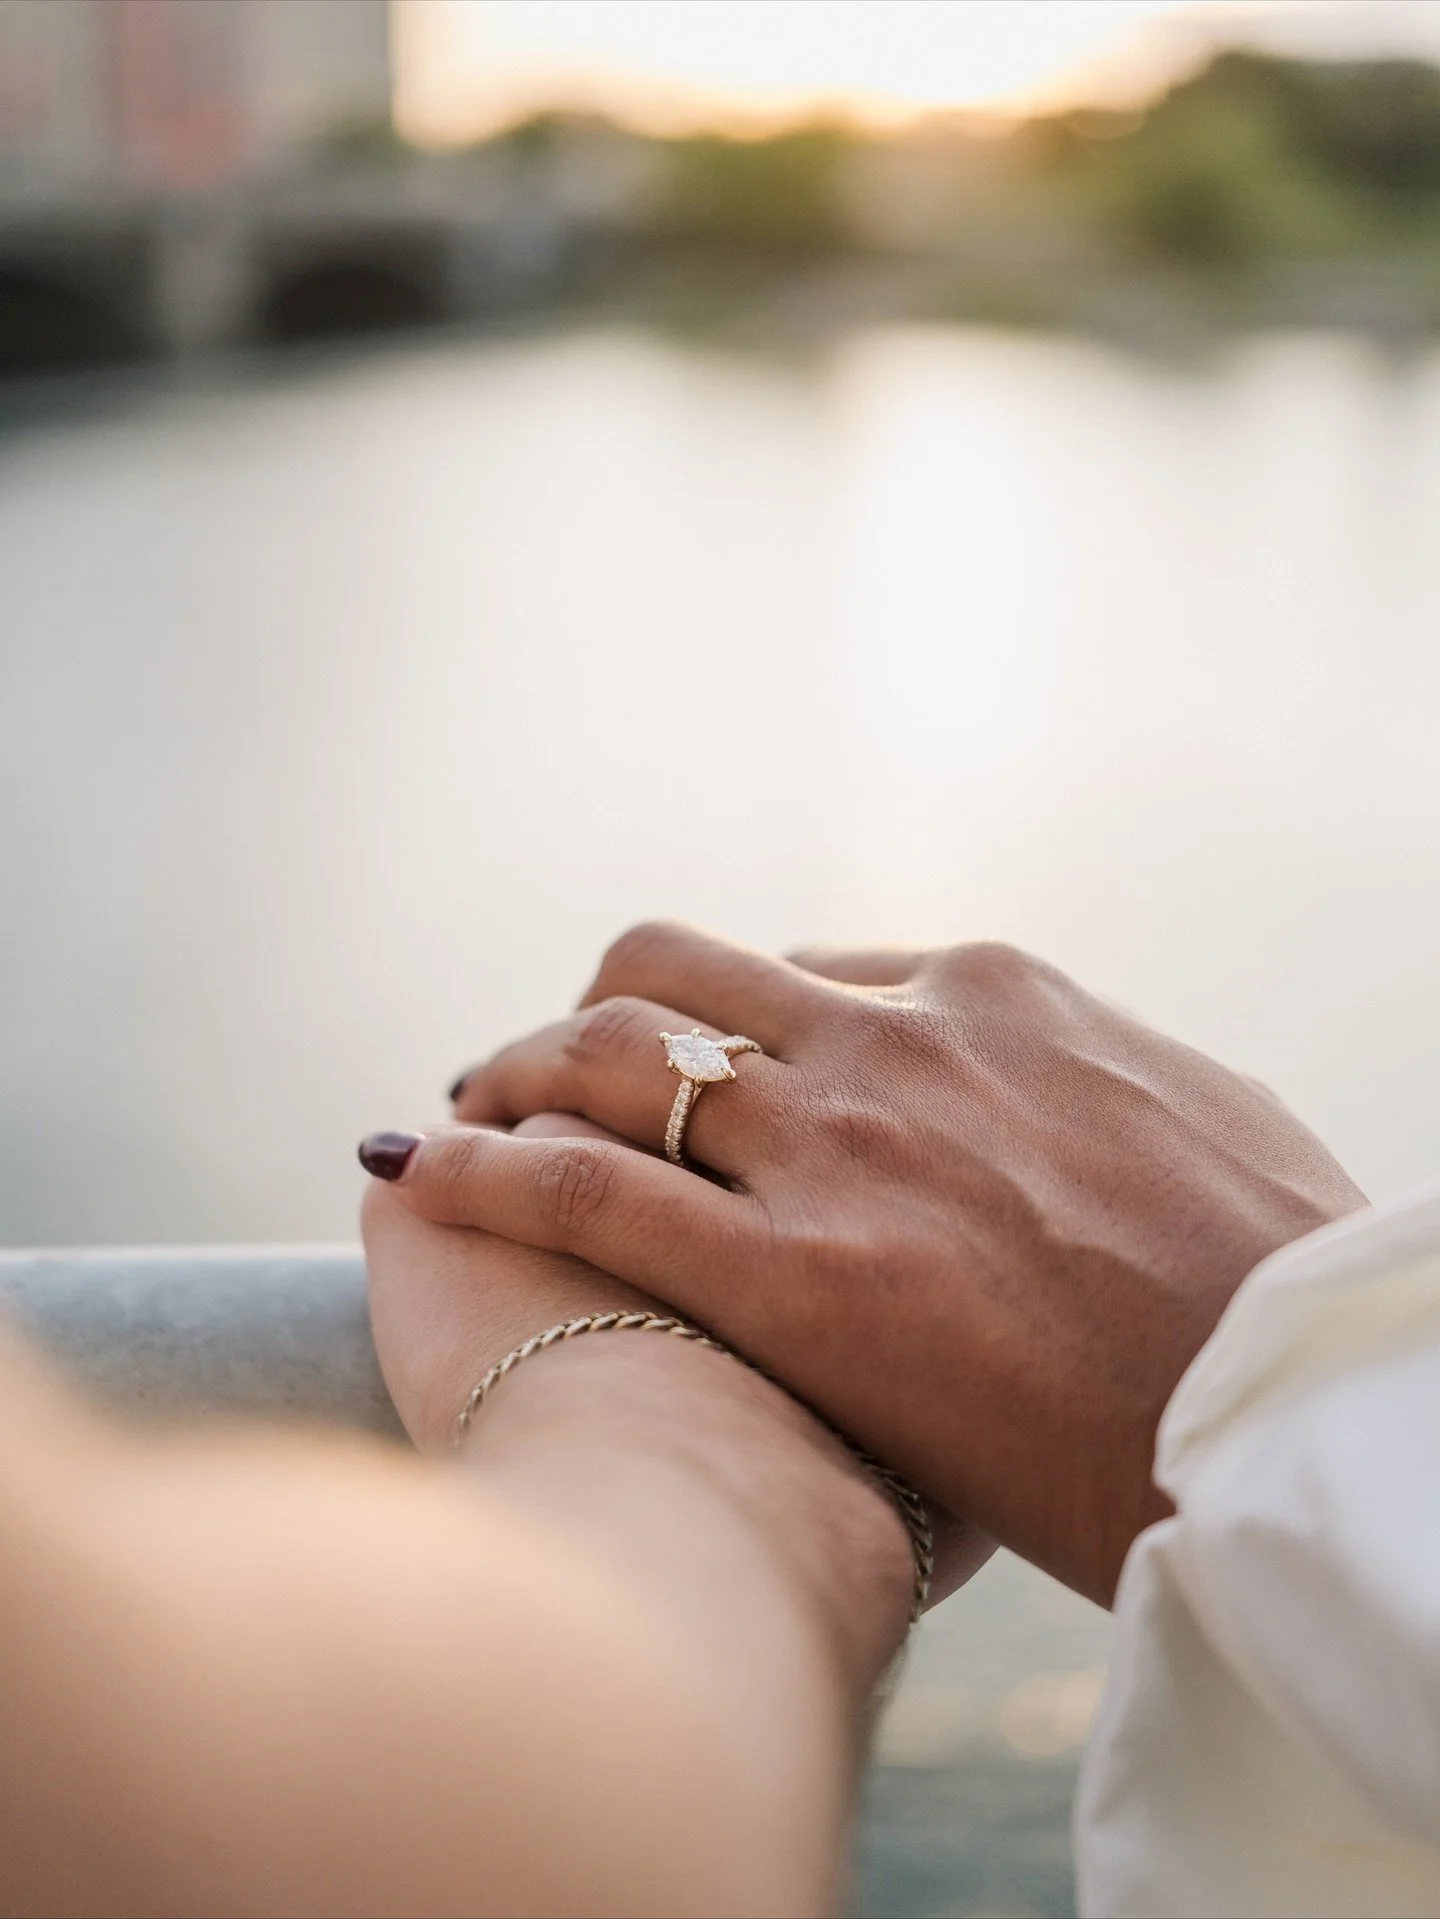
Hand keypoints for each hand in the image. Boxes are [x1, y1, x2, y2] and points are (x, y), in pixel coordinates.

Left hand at [380, 926, 1364, 1603]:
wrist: (1287, 1422)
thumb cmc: (1278, 1295)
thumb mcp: (1210, 1127)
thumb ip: (1103, 1083)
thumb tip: (1072, 1086)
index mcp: (993, 996)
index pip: (808, 972)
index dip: (727, 1021)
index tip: (691, 1072)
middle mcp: (892, 1044)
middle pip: (673, 974)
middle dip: (596, 1011)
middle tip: (550, 1071)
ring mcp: (837, 1151)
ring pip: (609, 1057)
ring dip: (516, 1067)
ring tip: (465, 1109)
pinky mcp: (792, 1279)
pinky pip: (585, 1192)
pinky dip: (483, 1168)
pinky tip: (417, 1171)